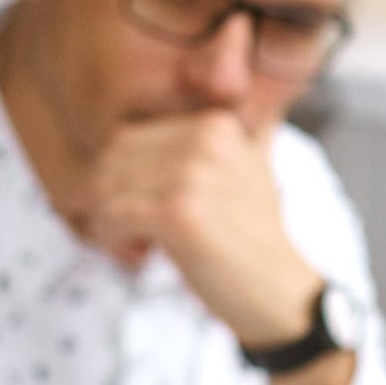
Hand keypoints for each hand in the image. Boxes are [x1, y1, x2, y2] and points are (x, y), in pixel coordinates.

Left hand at [85, 110, 320, 348]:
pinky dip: (114, 242)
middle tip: (140, 237)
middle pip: (111, 160)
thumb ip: (248, 124)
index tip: (150, 216)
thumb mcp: (255, 169)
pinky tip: (142, 257)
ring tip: (143, 248)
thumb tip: (259, 89)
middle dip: (111, 201)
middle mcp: (206, 140)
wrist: (280, 295)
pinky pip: (111, 215)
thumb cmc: (253, 242)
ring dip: (111, 225)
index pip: (128, 138)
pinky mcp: (179, 214)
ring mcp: (193, 175)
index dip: (124, 182)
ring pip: (105, 187)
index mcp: (216, 124)